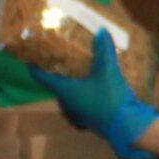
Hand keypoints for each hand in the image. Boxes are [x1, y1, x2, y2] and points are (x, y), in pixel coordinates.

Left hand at [30, 32, 158, 158]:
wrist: (129, 127)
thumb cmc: (111, 98)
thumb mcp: (108, 71)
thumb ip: (104, 50)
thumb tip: (101, 31)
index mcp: (66, 92)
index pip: (44, 79)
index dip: (36, 70)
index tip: (29, 62)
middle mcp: (69, 105)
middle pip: (57, 89)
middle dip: (57, 77)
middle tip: (59, 63)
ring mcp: (80, 116)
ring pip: (69, 99)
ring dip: (70, 88)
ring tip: (77, 76)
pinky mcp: (92, 121)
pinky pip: (81, 107)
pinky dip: (82, 97)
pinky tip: (93, 92)